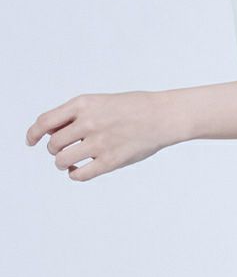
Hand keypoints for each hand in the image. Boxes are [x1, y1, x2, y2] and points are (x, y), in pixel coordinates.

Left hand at [25, 91, 175, 180]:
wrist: (164, 115)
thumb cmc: (134, 107)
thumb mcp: (102, 101)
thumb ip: (77, 115)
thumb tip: (50, 135)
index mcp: (84, 103)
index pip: (45, 122)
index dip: (33, 134)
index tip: (32, 141)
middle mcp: (89, 122)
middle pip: (53, 144)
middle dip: (56, 149)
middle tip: (67, 149)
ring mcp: (100, 142)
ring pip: (62, 161)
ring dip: (63, 163)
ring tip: (73, 160)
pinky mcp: (110, 161)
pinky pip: (79, 175)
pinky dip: (75, 174)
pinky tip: (81, 169)